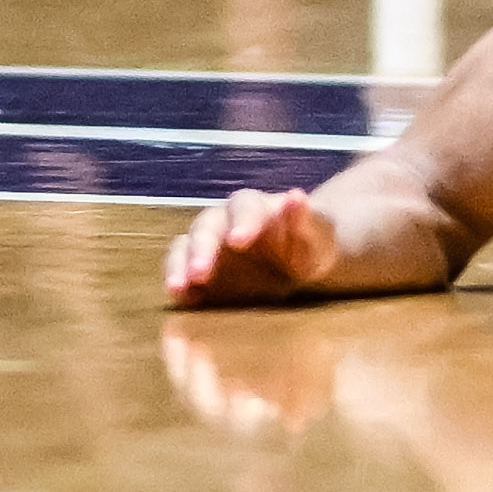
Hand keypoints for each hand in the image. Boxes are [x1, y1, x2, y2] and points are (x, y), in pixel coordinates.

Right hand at [165, 184, 342, 307]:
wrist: (298, 269)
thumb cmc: (308, 246)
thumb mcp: (316, 236)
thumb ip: (305, 220)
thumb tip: (296, 195)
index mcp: (256, 208)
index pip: (244, 205)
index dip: (241, 220)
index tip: (239, 240)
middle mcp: (225, 222)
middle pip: (206, 226)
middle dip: (202, 248)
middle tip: (200, 271)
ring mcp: (208, 247)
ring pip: (185, 246)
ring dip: (180, 264)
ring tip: (178, 286)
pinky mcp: (199, 273)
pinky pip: (180, 272)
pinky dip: (176, 281)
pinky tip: (178, 295)